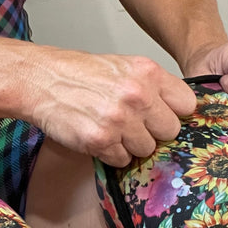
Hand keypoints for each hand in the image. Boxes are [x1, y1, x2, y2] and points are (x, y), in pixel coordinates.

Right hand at [25, 48, 196, 166]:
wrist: (41, 80)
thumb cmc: (80, 73)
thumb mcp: (123, 66)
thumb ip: (151, 86)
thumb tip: (176, 111)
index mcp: (147, 72)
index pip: (187, 104)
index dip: (174, 113)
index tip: (162, 115)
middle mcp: (137, 95)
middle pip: (170, 131)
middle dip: (154, 131)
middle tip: (133, 125)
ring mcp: (119, 120)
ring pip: (146, 149)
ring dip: (131, 144)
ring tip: (111, 128)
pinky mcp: (100, 140)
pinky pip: (122, 160)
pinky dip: (111, 153)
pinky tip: (98, 136)